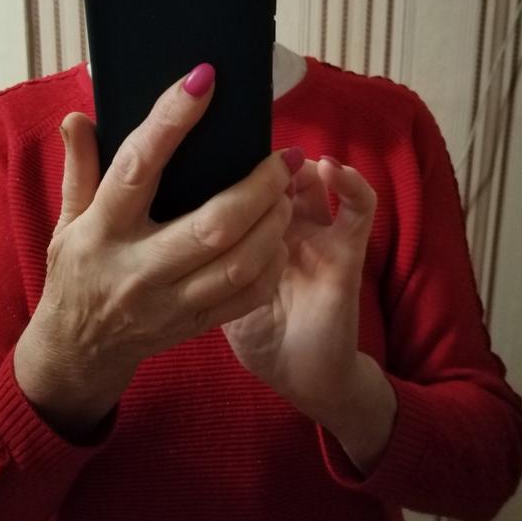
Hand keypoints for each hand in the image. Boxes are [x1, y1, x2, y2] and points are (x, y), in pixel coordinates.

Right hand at [14, 65, 299, 437]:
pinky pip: (247, 297)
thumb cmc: (76, 272)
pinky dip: (272, 264)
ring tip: (288, 192)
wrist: (79, 351)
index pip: (139, 166)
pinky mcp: (194, 325)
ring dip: (274, 223)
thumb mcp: (66, 219)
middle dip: (258, 186)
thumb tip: (79, 117)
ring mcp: (170, 302)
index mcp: (101, 230)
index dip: (172, 120)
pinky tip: (279, 236)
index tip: (204, 79)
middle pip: (212, 225)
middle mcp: (138, 268)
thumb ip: (79, 168)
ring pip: (239, 263)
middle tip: (285, 156)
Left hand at [222, 156, 381, 430]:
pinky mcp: (348, 251)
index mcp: (253, 233)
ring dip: (301, 166)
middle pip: (279, 177)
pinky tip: (332, 170)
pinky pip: (360, 209)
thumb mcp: (213, 287)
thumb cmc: (256, 334)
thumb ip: (199, 250)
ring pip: (317, 182)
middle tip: (245, 147)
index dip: (236, 162)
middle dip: (263, 160)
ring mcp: (320, 236)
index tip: (217, 144)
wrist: (298, 376)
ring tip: (286, 161)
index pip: (248, 184)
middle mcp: (289, 227)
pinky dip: (352, 184)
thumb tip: (161, 210)